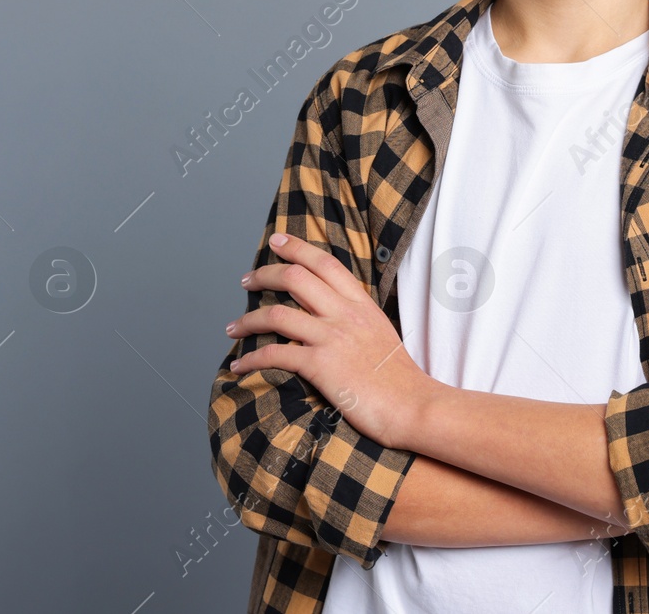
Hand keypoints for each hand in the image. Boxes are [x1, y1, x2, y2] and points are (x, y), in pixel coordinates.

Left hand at [225, 233, 436, 448]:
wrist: (415, 407)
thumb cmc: (400, 380)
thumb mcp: (382, 334)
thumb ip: (357, 320)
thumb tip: (336, 316)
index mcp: (361, 304)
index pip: (325, 263)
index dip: (297, 248)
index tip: (277, 242)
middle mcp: (345, 314)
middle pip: (295, 278)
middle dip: (264, 275)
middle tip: (247, 280)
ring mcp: (332, 338)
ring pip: (276, 314)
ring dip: (247, 320)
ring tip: (233, 328)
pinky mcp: (321, 366)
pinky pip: (275, 354)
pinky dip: (251, 359)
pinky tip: (240, 366)